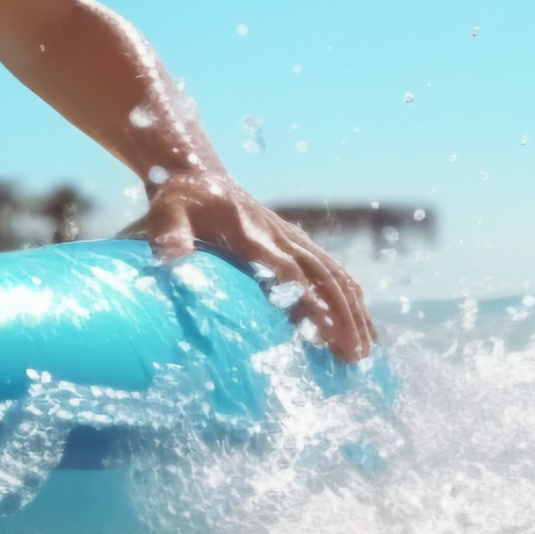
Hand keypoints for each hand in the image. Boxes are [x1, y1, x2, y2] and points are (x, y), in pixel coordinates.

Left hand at [128, 173, 374, 362]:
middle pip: (322, 277)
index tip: (323, 334)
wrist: (197, 175)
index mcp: (252, 233)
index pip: (288, 270)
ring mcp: (292, 238)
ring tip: (367, 352)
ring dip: (354, 311)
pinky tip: (363, 323)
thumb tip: (170, 256)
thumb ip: (170, 234)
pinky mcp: (296, 241)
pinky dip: (351, 296)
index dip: (307, 301)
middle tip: (356, 358)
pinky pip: (332, 270)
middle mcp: (280, 236)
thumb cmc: (179, 202)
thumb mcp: (166, 213)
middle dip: (343, 317)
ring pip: (334, 275)